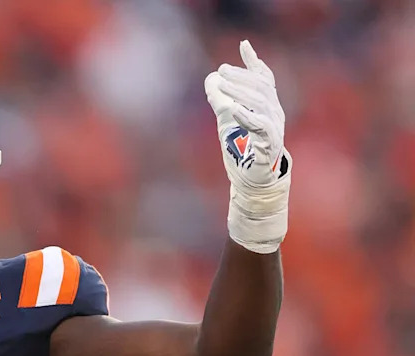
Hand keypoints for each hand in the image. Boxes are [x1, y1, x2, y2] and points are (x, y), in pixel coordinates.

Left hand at [205, 40, 291, 253]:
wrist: (255, 180)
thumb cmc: (244, 151)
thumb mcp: (230, 121)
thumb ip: (222, 100)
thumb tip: (210, 80)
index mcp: (267, 106)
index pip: (265, 79)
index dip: (254, 63)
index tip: (243, 45)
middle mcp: (274, 114)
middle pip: (262, 88)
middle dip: (241, 77)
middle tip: (221, 70)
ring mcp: (274, 129)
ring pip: (261, 104)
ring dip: (240, 92)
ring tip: (223, 85)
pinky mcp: (269, 145)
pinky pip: (260, 127)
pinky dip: (246, 116)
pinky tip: (233, 109)